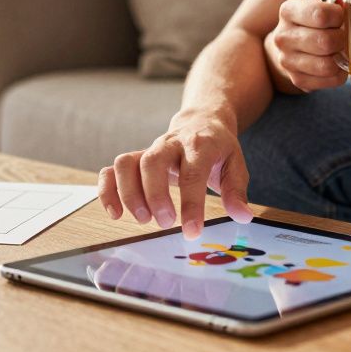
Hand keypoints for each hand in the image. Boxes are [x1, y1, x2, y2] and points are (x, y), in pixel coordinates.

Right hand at [97, 111, 252, 239]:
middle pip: (152, 162)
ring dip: (129, 194)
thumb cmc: (218, 148)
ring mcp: (150, 149)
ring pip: (127, 163)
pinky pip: (112, 169)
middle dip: (155, 195)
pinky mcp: (136, 157)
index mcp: (200, 144)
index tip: (192, 231)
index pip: (192, 172)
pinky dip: (108, 190)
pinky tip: (115, 213)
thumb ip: (236, 190)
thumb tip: (242, 217)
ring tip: (143, 219)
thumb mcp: (235, 164)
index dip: (191, 203)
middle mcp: (171, 143)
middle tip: (166, 223)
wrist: (201, 120)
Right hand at [264, 0, 348, 91]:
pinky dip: (340, 74)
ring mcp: (287, 60)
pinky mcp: (297, 79)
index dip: (339, 16)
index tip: (341, 16)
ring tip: (342, 49)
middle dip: (343, 39)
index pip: (320, 14)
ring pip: (327, 65)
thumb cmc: (312, 20)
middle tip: (345, 35)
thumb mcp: (319, 1)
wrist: (290, 45)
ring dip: (342, 58)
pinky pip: (329, 80)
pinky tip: (338, 64)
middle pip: (325, 42)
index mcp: (288, 11)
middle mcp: (283, 36)